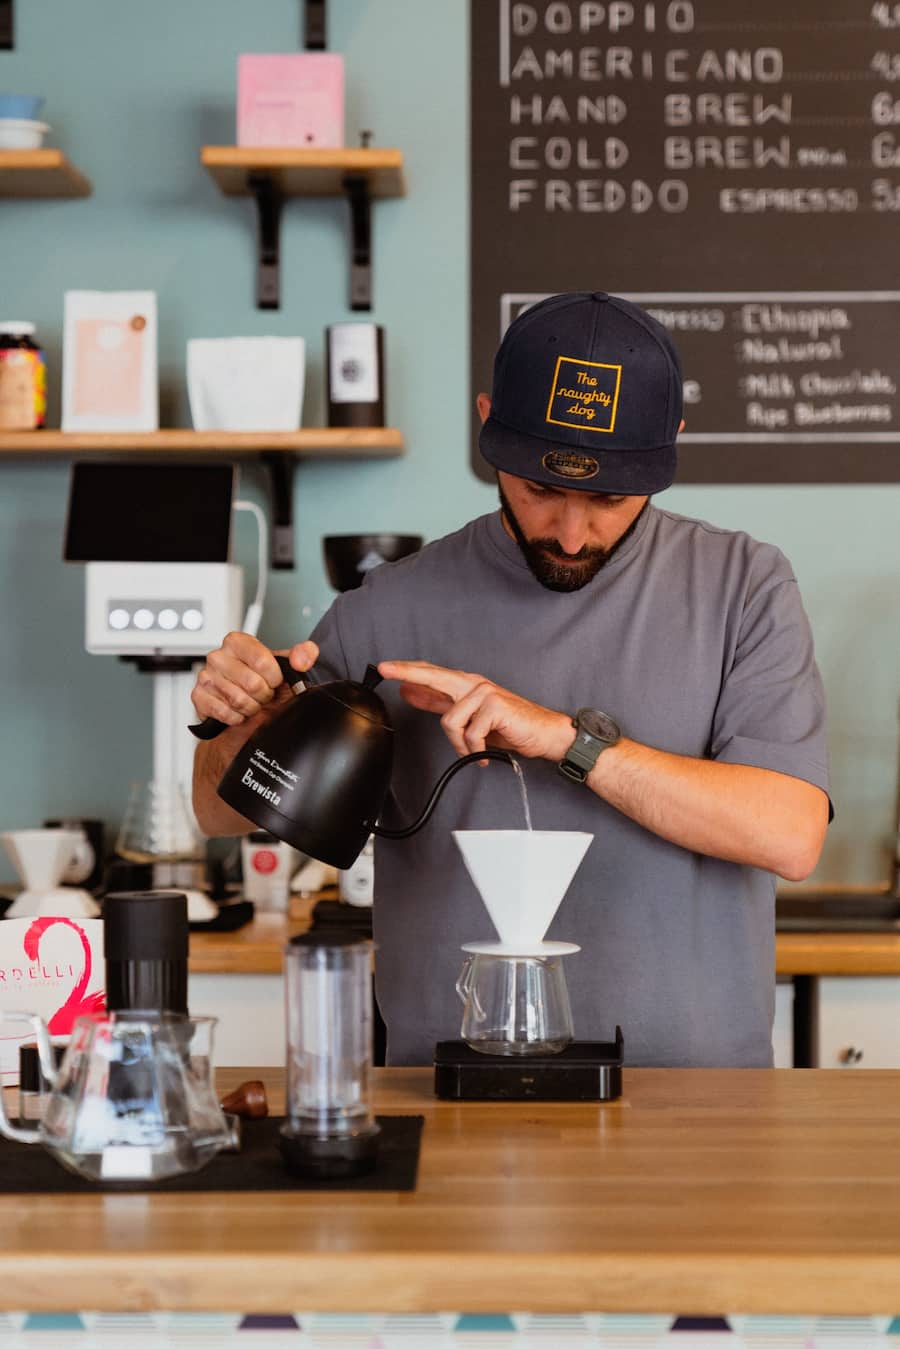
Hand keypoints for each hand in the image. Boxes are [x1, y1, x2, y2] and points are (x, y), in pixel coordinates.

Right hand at [192, 633, 318, 727]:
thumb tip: (303, 656)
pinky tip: (237, 712)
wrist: (247, 719)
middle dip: (263, 695)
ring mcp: (205, 676)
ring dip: (251, 708)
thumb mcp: (286, 671)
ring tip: (250, 702)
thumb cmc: (264, 690)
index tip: (274, 681)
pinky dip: (236, 718)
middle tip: (262, 695)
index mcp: (238, 642)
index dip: (274, 678)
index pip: (262, 660)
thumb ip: (302, 657)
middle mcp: (218, 656)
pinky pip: (224, 712)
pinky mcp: (198, 697)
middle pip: (251, 683)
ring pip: (238, 700)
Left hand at [377, 659, 572, 761]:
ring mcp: (485, 692)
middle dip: (408, 673)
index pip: (433, 674)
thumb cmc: (510, 727)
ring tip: (476, 750)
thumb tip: (411, 693)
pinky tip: (485, 753)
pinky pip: (470, 734)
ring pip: (450, 720)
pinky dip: (475, 749)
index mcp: (467, 685)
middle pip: (434, 676)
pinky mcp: (494, 706)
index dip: (408, 670)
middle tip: (385, 669)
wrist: (544, 734)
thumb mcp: (470, 718)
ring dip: (461, 744)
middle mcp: (474, 684)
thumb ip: (441, 704)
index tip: (385, 668)